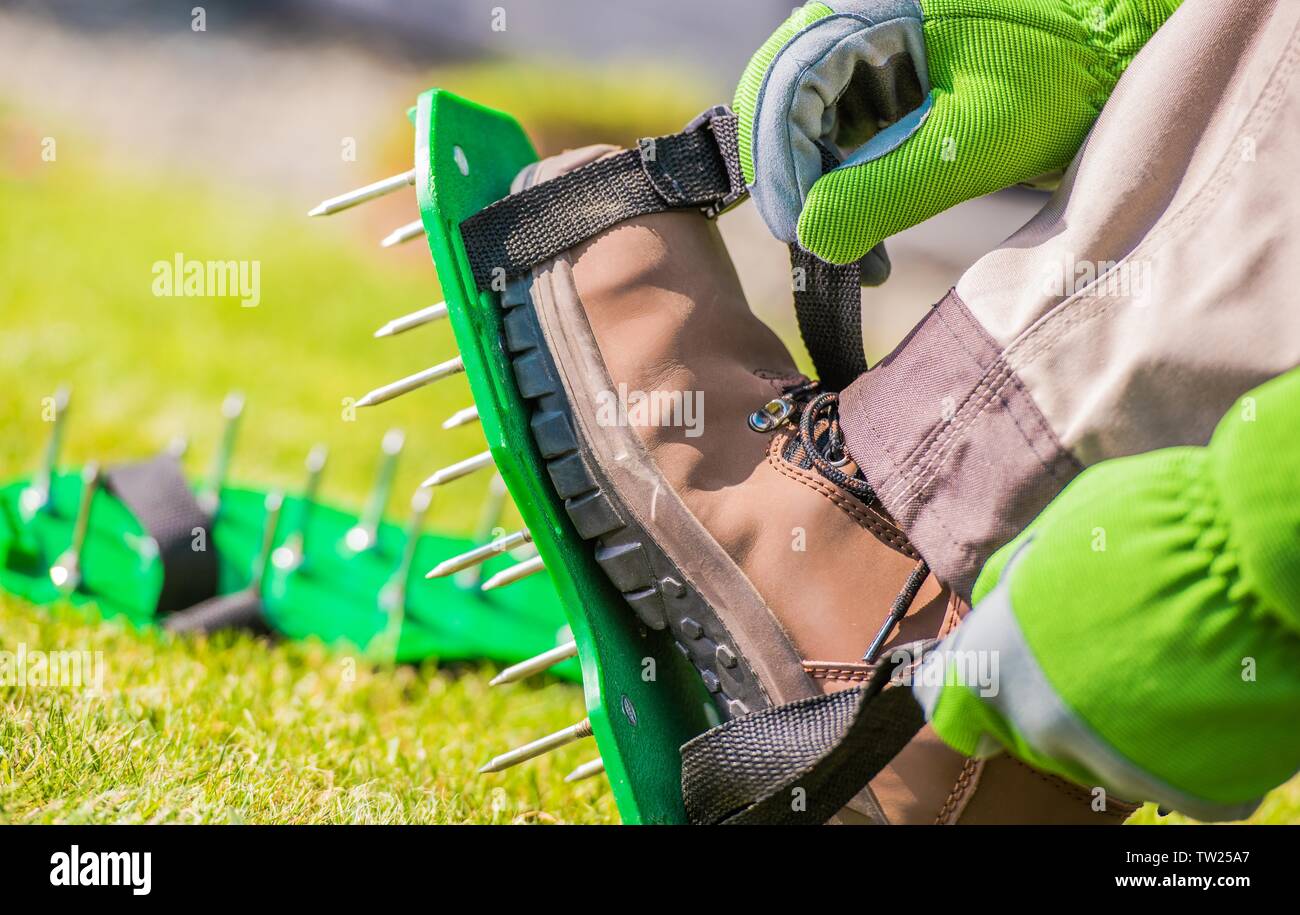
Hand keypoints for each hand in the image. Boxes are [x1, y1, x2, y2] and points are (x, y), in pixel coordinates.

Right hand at [733, 0, 1181, 263]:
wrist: (1123, 64)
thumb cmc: (1064, 83)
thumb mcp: (971, 143)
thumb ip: (884, 190)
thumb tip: (812, 239)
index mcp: (873, 13)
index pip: (784, 85)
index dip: (780, 164)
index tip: (800, 233)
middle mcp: (861, 27)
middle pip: (782, 107)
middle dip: (793, 183)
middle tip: (820, 248)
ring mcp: (873, 60)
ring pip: (804, 131)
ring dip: (817, 197)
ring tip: (855, 256)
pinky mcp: (891, 93)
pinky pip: (839, 144)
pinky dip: (845, 195)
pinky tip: (869, 239)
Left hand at [912, 367, 1299, 820]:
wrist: (1245, 561)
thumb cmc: (1147, 524)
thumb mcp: (1054, 530)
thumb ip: (1015, 578)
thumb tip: (996, 595)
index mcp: (997, 664)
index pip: (949, 701)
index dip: (970, 685)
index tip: (989, 675)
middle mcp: (1045, 726)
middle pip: (1037, 730)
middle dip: (1061, 695)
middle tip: (1109, 647)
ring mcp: (1118, 766)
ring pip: (1106, 758)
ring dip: (1123, 723)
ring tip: (1166, 664)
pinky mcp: (1195, 791)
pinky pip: (1185, 783)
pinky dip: (1197, 753)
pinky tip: (1210, 702)